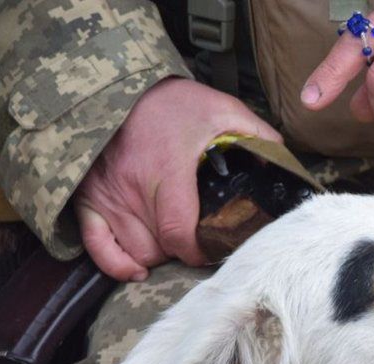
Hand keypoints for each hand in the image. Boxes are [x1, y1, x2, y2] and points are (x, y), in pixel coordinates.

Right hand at [74, 78, 281, 281]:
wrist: (122, 85)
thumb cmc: (174, 101)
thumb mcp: (223, 110)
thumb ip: (257, 135)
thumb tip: (285, 162)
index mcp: (167, 171)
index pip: (180, 235)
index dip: (200, 252)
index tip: (214, 248)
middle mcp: (132, 189)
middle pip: (162, 248)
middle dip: (185, 250)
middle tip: (199, 239)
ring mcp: (107, 195)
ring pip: (136, 251)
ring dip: (159, 254)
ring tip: (174, 242)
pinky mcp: (88, 197)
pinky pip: (96, 246)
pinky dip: (116, 264)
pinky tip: (136, 269)